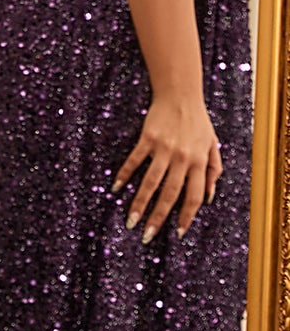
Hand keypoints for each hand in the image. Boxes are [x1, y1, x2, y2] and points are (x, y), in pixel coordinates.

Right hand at [112, 90, 221, 241]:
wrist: (181, 94)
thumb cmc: (198, 121)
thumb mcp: (213, 145)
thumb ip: (214, 171)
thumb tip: (210, 198)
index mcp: (200, 162)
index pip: (195, 196)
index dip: (187, 216)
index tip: (178, 234)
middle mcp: (184, 157)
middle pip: (171, 194)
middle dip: (159, 217)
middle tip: (148, 236)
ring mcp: (165, 148)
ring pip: (151, 182)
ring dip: (140, 203)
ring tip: (130, 220)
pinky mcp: (148, 138)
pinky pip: (135, 161)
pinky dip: (125, 175)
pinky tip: (116, 188)